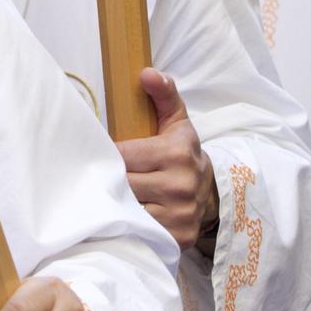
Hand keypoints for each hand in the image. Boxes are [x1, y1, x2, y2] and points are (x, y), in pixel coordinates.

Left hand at [117, 67, 217, 256]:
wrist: (212, 194)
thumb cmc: (183, 154)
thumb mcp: (176, 122)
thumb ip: (163, 94)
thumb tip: (146, 72)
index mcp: (175, 153)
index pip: (122, 155)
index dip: (107, 157)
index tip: (99, 157)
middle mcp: (180, 185)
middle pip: (122, 184)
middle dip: (107, 182)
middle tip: (97, 180)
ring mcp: (180, 215)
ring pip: (128, 211)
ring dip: (114, 206)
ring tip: (109, 200)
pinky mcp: (178, 238)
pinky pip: (139, 233)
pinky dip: (128, 227)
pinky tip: (123, 220)